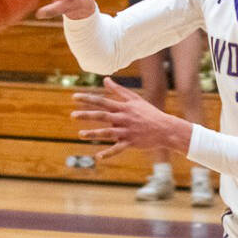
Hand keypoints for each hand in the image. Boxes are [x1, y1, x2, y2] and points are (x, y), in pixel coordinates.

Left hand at [73, 78, 193, 159]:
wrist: (165, 129)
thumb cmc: (149, 113)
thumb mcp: (134, 99)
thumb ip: (118, 90)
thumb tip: (105, 79)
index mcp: (123, 108)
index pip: (102, 101)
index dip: (88, 99)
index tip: (74, 97)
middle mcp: (123, 118)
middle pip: (102, 116)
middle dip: (87, 115)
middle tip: (72, 115)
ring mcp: (127, 131)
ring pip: (108, 132)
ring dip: (93, 133)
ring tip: (80, 134)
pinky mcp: (131, 142)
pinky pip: (118, 149)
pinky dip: (108, 153)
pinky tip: (98, 157)